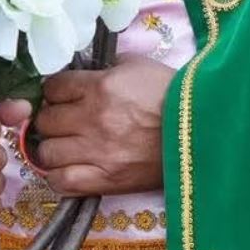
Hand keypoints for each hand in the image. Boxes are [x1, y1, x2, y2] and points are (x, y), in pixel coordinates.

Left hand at [0, 61, 174, 196]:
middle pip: (46, 120)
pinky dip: (59, 177)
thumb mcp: (139, 66)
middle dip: (53, 119)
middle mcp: (93, 119)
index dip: (56, 92)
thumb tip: (84, 73)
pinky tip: (69, 169)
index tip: (64, 97)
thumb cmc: (173, 95)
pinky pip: (62, 182)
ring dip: (54, 149)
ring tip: (67, 147)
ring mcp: (98, 153)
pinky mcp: (107, 180)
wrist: (203, 131)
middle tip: (65, 122)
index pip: (53, 88)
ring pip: (47, 153)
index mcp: (101, 87)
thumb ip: (106, 67)